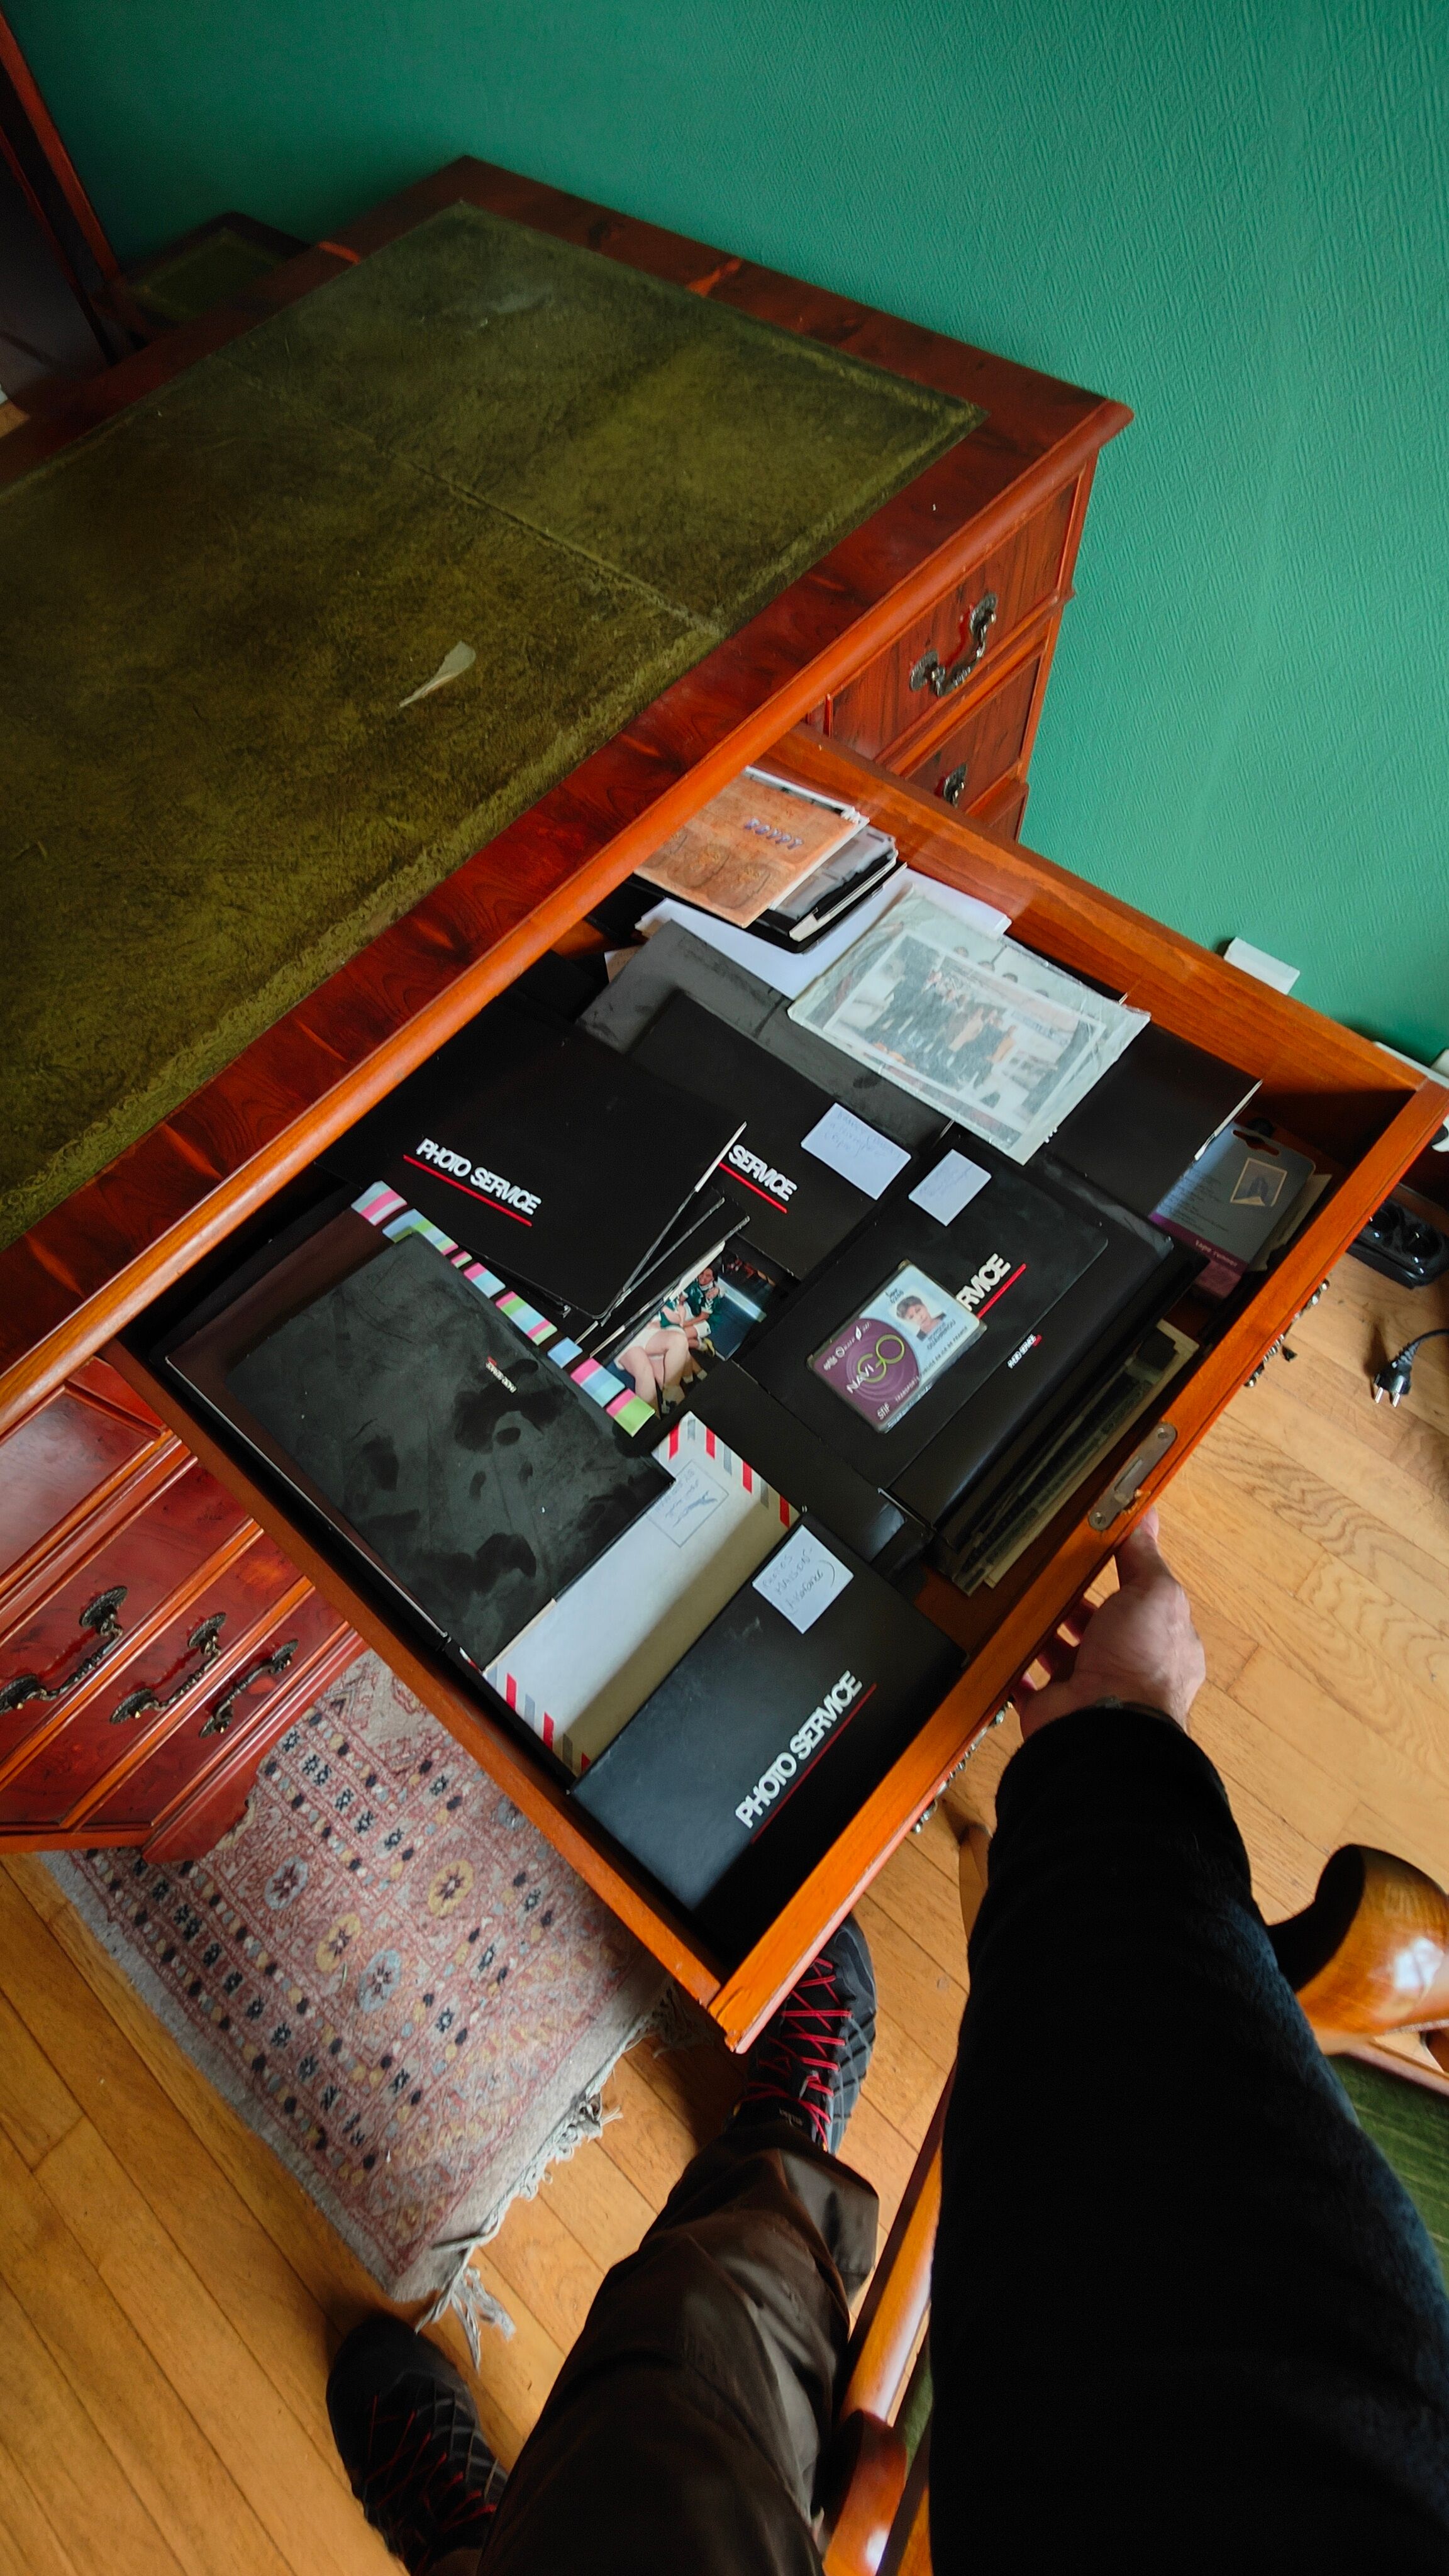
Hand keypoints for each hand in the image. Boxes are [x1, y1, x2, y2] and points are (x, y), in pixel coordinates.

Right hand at [1016, 1510, 1204, 1737]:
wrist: (1106, 1725)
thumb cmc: (1140, 1663)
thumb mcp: (1153, 1592)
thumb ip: (1144, 1556)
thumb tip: (1145, 1517)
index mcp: (1159, 1644)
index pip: (1139, 1605)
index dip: (1119, 1581)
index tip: (1093, 1557)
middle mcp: (1127, 1669)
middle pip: (1098, 1630)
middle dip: (1076, 1607)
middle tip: (1051, 1580)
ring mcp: (1089, 1691)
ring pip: (1062, 1657)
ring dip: (1045, 1635)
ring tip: (1024, 1606)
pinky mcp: (1054, 1709)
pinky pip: (1029, 1688)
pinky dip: (1016, 1671)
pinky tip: (1005, 1649)